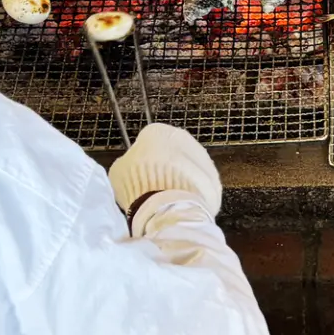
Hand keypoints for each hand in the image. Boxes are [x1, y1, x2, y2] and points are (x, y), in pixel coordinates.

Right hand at [108, 123, 222, 221]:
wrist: (164, 203)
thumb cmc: (136, 183)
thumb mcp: (119, 170)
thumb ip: (128, 162)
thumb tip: (131, 165)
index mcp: (157, 131)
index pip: (150, 142)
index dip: (144, 160)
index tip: (141, 174)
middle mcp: (183, 138)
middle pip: (173, 153)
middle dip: (166, 169)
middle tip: (155, 187)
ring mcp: (202, 157)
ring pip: (189, 168)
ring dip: (182, 180)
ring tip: (168, 198)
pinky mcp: (214, 177)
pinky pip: (200, 184)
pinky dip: (193, 192)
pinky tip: (182, 203)